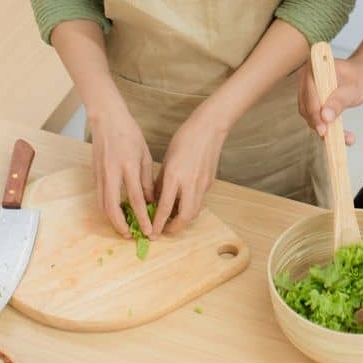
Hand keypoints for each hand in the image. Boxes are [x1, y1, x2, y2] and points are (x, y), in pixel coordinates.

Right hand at [89, 98, 156, 240]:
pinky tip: (114, 213)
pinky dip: (106, 209)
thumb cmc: (129, 133)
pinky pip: (99, 197)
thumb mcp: (144, 154)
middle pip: (112, 208)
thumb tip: (150, 201)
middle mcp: (112, 173)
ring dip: (112, 220)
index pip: (136, 199)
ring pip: (102, 205)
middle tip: (131, 236)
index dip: (142, 217)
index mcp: (128, 166)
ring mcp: (100, 174)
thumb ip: (146, 179)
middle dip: (121, 226)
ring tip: (123, 228)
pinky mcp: (94, 174)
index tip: (148, 230)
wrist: (106, 119)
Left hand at [152, 108, 225, 235]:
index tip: (153, 233)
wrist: (208, 129)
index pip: (165, 207)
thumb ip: (161, 182)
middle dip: (174, 228)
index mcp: (175, 176)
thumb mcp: (166, 160)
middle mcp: (190, 183)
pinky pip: (199, 201)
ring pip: (194, 212)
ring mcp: (202, 184)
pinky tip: (182, 203)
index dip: (158, 223)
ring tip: (172, 218)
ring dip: (183, 219)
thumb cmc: (184, 140)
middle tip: (164, 230)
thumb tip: (156, 199)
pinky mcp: (209, 183)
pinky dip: (190, 207)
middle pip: (185, 217)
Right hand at [297, 55, 362, 141]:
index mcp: (314, 69)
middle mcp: (306, 79)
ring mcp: (307, 91)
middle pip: (307, 108)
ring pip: (310, 115)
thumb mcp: (352, 90)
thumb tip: (325, 117)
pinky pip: (315, 117)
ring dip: (326, 128)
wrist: (360, 75)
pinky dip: (328, 127)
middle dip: (320, 124)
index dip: (315, 114)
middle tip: (334, 138)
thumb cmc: (358, 77)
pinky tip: (344, 136)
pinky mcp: (312, 101)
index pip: (310, 96)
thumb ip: (339, 101)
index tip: (323, 130)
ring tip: (347, 137)